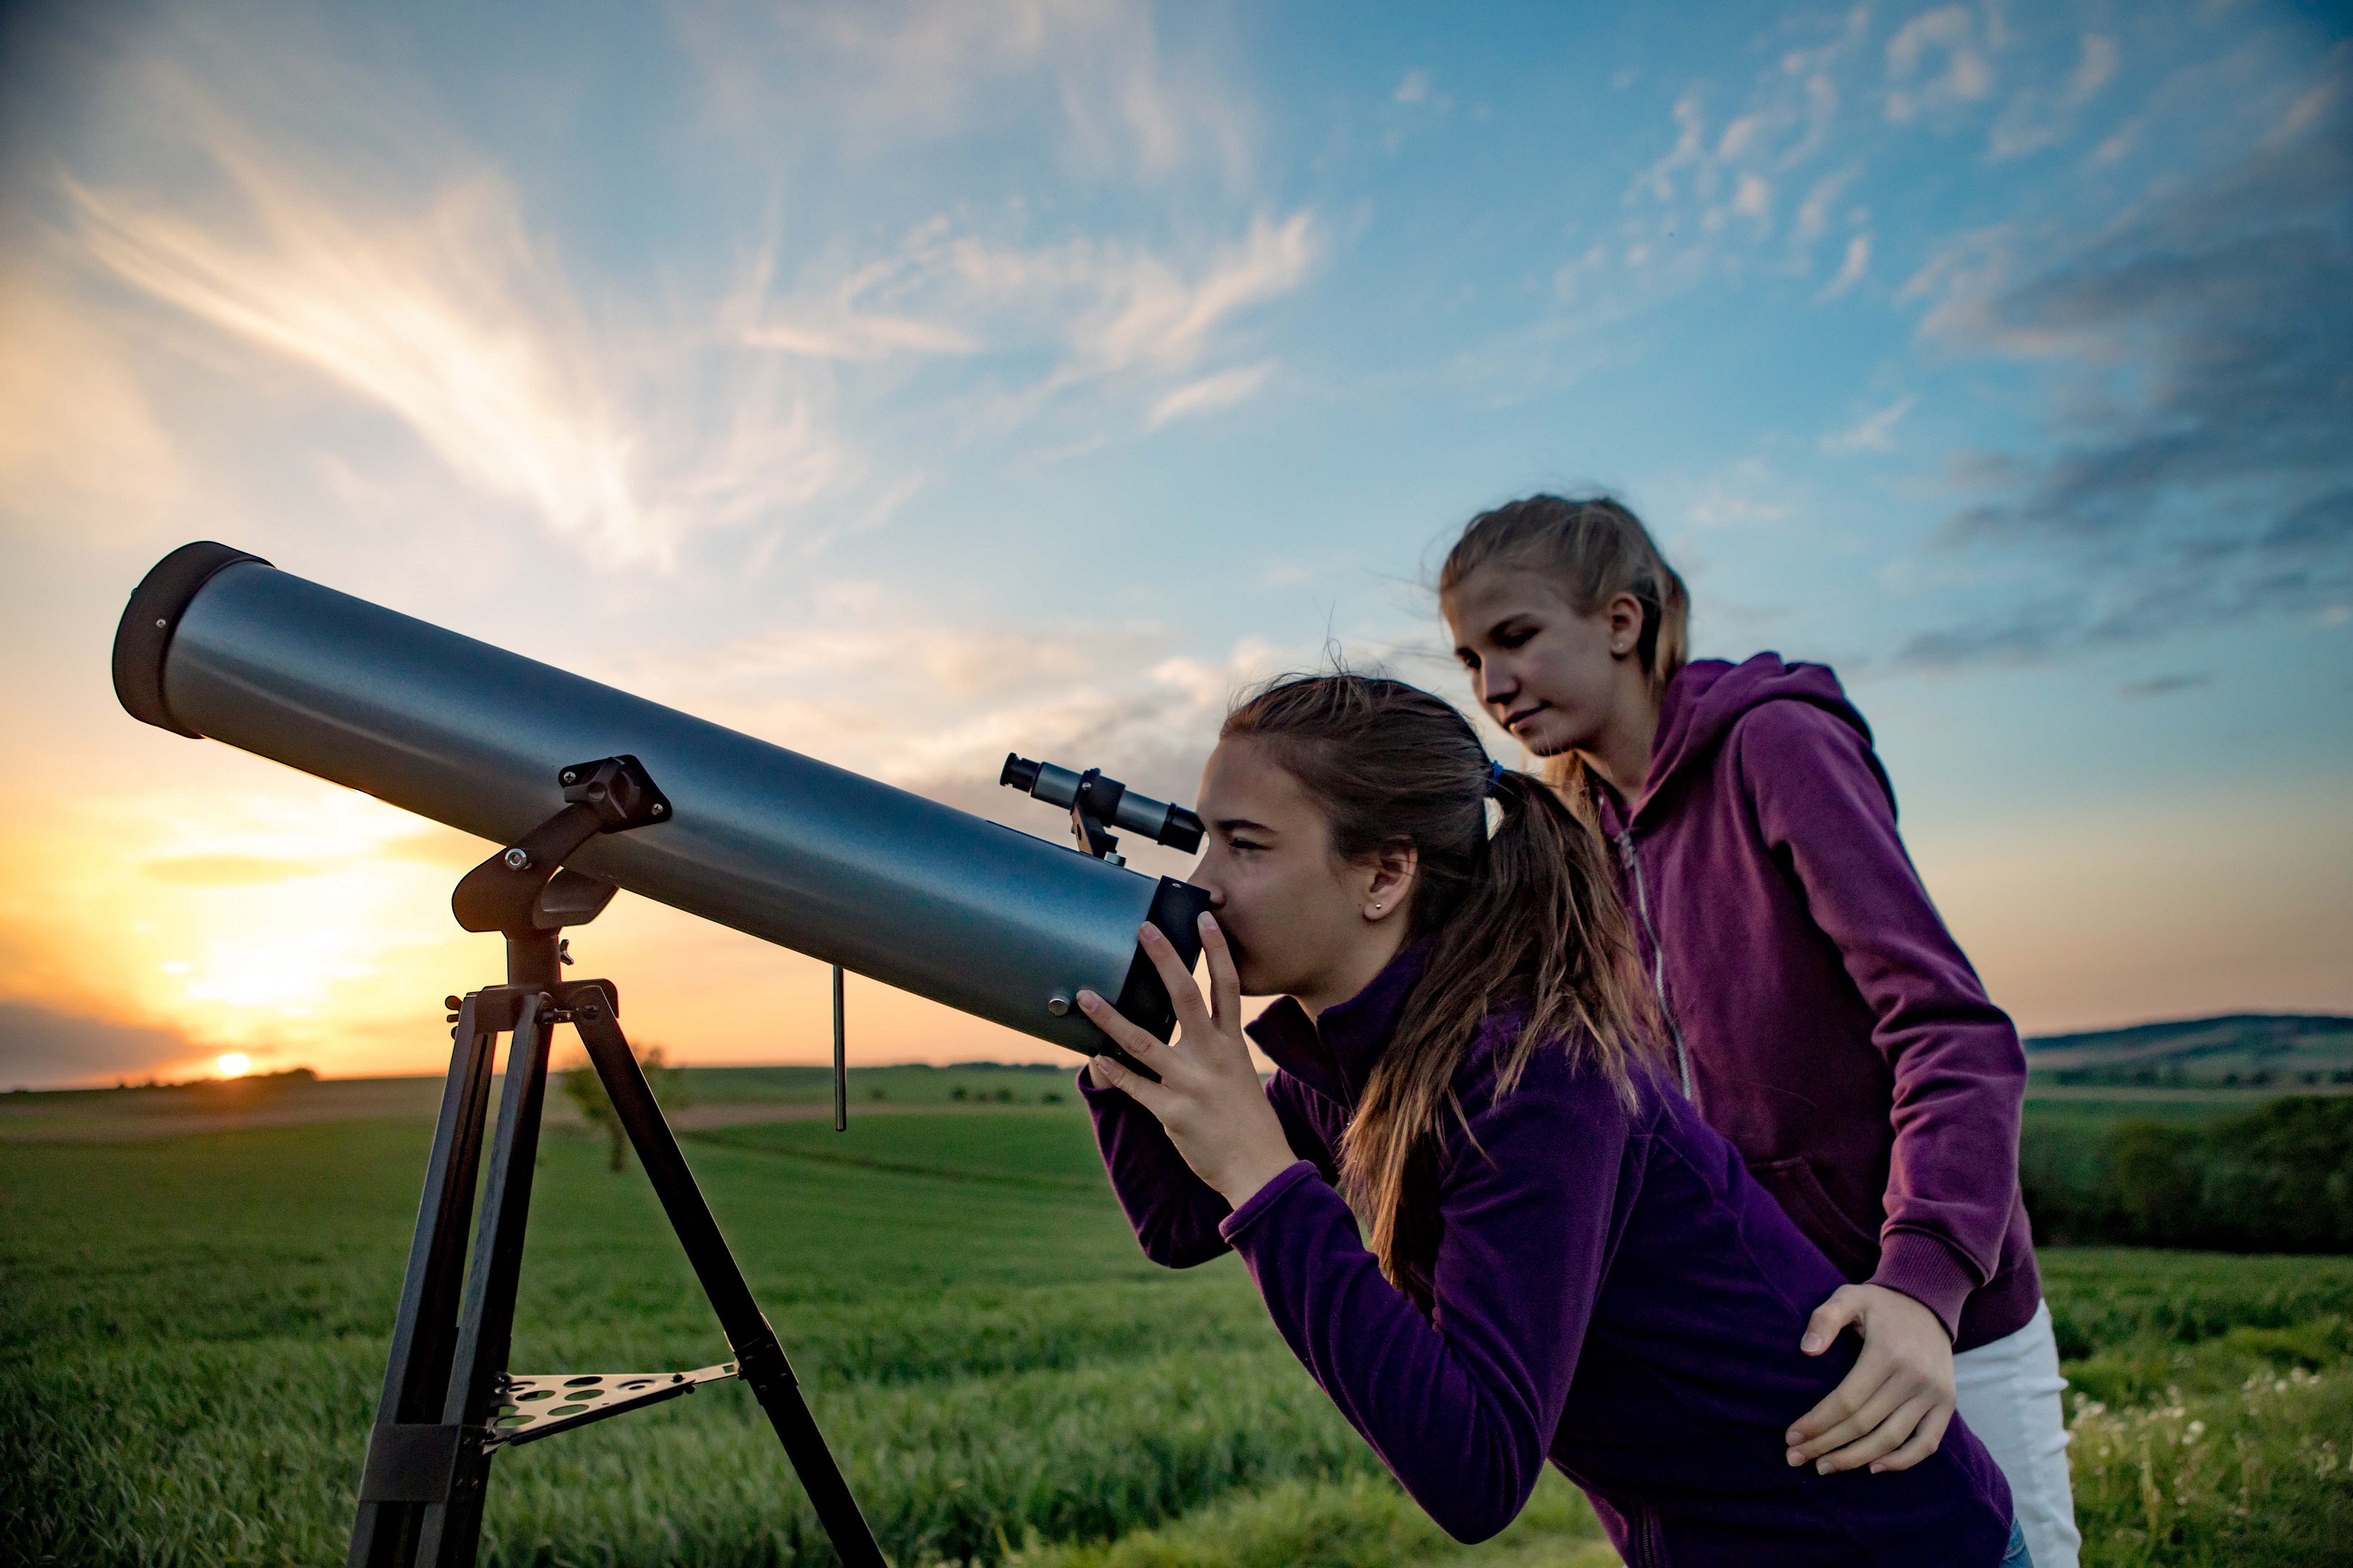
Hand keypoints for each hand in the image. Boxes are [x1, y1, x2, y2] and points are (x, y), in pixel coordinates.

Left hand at [1079, 912, 1297, 1210]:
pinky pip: (1134, 1085)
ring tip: (1085, 995)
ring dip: (1110, 1016)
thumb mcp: (1239, 1076)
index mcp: (1231, 1045)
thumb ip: (1215, 1050)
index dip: (1217, 951)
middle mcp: (1212, 1057)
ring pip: (1143, 1040)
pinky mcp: (1172, 1112)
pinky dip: (1113, 1070)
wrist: (1259, 1169)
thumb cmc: (1248, 1122)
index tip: (1205, 919)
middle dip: (1164, 960)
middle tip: (1143, 930)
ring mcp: (1190, 1084)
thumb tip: (1188, 1028)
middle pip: (1185, 996)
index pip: (1226, 987)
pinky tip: (1095, 1056)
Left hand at [1785, 1283, 1955, 1474]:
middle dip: (1826, 1445)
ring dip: (1856, 1459)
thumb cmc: (1880, 1304)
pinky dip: (1902, 1461)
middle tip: (1795, 1458)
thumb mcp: (1849, 1297)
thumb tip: (1807, 1350)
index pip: (1846, 1400)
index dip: (1817, 1423)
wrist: (1929, 1302)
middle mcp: (1915, 1377)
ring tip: (1824, 1467)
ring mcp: (1935, 1393)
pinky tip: (1872, 1468)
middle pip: (1864, 1424)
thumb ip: (1825, 1318)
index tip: (1790, 1437)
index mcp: (1887, 1353)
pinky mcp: (1947, 1403)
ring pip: (1892, 1439)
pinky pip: (1927, 1443)